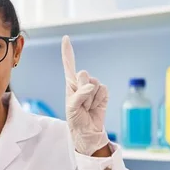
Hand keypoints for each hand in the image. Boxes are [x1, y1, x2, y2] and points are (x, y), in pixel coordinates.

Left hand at [61, 35, 109, 155]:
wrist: (88, 131)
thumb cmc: (75, 120)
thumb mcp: (72, 108)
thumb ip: (79, 94)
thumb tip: (91, 86)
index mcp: (70, 84)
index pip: (69, 65)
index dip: (68, 51)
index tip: (66, 38)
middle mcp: (82, 83)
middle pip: (84, 74)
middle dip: (83, 90)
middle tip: (81, 104)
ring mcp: (93, 87)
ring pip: (95, 83)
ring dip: (91, 99)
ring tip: (87, 107)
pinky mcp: (103, 93)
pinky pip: (103, 90)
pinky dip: (99, 100)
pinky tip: (95, 107)